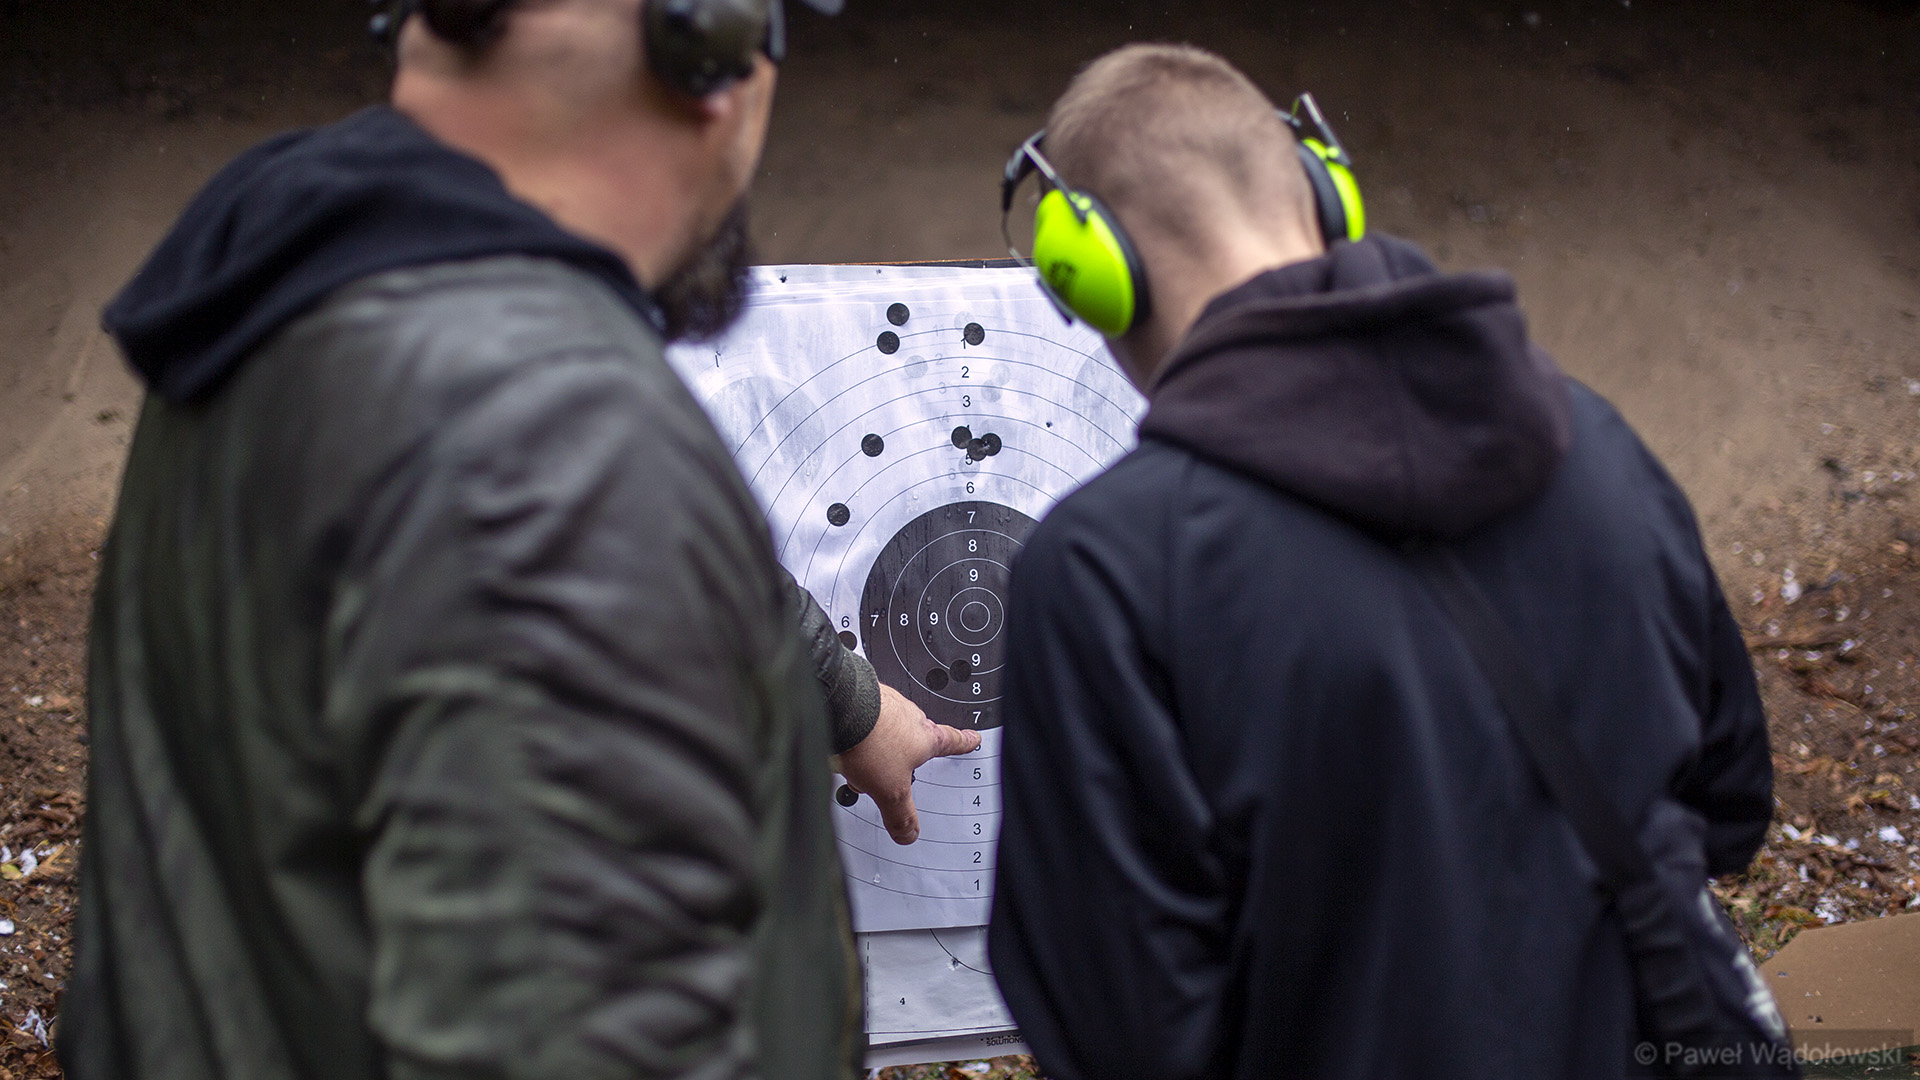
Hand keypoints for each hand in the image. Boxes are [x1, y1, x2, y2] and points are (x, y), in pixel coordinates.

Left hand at [833, 683, 981, 844]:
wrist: (838, 707)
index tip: (972, 738)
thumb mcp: (890, 791)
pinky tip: (842, 744)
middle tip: (890, 770)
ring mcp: (885, 705)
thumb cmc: (871, 741)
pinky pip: (861, 721)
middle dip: (901, 756)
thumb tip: (909, 833)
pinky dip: (854, 734)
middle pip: (912, 738)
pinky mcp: (860, 699)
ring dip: (872, 747)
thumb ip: (901, 814)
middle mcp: (908, 716)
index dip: (963, 742)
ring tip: (855, 763)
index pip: (951, 741)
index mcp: (926, 737)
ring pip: (883, 731)